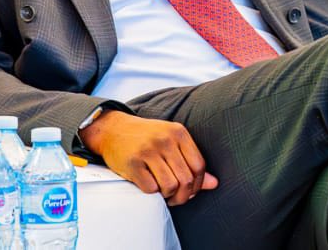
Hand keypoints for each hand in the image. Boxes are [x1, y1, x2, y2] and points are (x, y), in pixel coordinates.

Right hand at [79, 110, 217, 205]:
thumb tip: (214, 184)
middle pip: (186, 179)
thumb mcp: (172, 142)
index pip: (199, 166)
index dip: (198, 185)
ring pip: (170, 186)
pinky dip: (153, 193)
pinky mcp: (132, 163)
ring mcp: (148, 150)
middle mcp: (165, 140)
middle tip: (176, 198)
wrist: (113, 130)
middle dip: (183, 196)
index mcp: (179, 133)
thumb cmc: (147, 138)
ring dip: (168, 196)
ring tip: (163, 193)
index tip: (190, 191)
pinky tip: (150, 187)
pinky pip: (150, 188)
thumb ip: (192, 161)